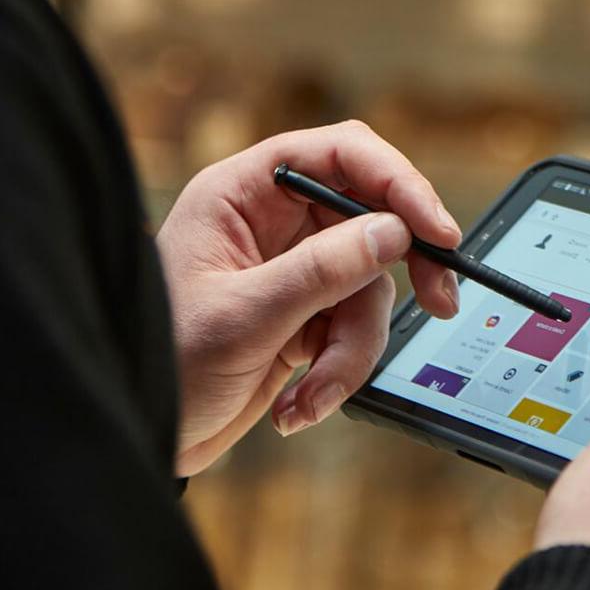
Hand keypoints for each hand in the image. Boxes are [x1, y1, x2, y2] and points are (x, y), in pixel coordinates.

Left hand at [158, 121, 461, 475]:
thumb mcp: (244, 317)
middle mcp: (276, 226)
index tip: (436, 229)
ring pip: (370, 291)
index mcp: (244, 196)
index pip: (340, 157)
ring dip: (351, 352)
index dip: (396, 182)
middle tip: (440, 300)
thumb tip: (392, 233)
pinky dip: (337, 375)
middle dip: (404, 268)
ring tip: (310, 395)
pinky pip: (355, 334)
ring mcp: (296, 274)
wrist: (148, 433)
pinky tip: (296, 407)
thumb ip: (321, 271)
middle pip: (372, 219)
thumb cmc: (165, 362)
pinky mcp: (308, 320)